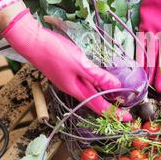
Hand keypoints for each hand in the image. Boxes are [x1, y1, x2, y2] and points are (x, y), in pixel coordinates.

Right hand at [0, 6, 131, 120]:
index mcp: (76, 90)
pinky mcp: (67, 73)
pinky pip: (85, 85)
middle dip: (111, 109)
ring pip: (90, 94)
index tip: (129, 117)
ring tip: (118, 99)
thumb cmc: (54, 52)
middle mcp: (73, 89)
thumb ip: (97, 76)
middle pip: (95, 103)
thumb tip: (116, 87)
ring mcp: (69, 81)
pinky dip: (96, 87)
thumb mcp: (79, 63)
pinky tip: (100, 82)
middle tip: (126, 111)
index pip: (99, 107)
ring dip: (104, 98)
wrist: (31, 42)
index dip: (115, 113)